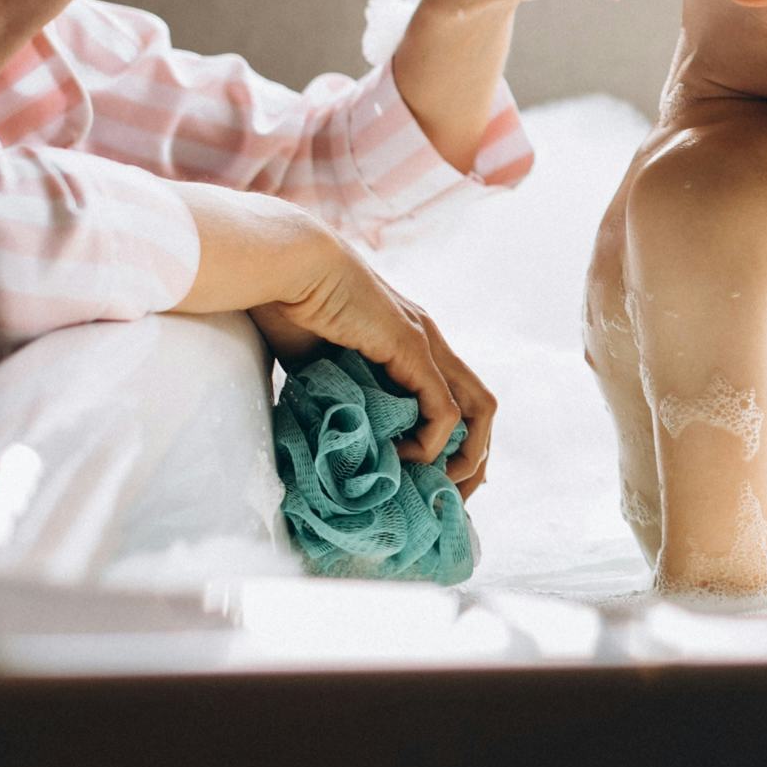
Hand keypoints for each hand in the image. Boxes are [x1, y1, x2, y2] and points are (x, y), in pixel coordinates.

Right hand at [250, 224, 497, 489]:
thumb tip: (331, 441)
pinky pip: (443, 408)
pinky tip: (404, 456)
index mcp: (410, 345)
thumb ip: (337, 397)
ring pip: (479, 408)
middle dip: (473, 460)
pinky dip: (433, 440)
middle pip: (482, 408)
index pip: (456, 400)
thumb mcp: (320, 367)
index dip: (454, 443)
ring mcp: (426, 342)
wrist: (284, 267)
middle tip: (447, 498)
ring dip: (465, 457)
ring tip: (433, 486)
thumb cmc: (289, 308)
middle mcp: (429, 343)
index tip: (431, 481)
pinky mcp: (411, 346)